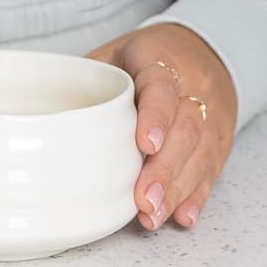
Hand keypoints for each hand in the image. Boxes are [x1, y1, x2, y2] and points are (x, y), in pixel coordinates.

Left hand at [86, 21, 237, 231]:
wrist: (205, 50)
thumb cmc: (151, 54)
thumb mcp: (118, 51)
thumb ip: (91, 74)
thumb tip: (47, 104)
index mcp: (162, 60)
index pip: (162, 87)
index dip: (155, 117)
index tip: (144, 144)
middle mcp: (194, 88)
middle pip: (186, 129)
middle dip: (164, 169)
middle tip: (144, 199)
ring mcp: (211, 116)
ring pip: (201, 154)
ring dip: (178, 190)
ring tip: (154, 215)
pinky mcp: (220, 142)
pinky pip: (212, 170)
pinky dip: (197, 196)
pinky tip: (183, 216)